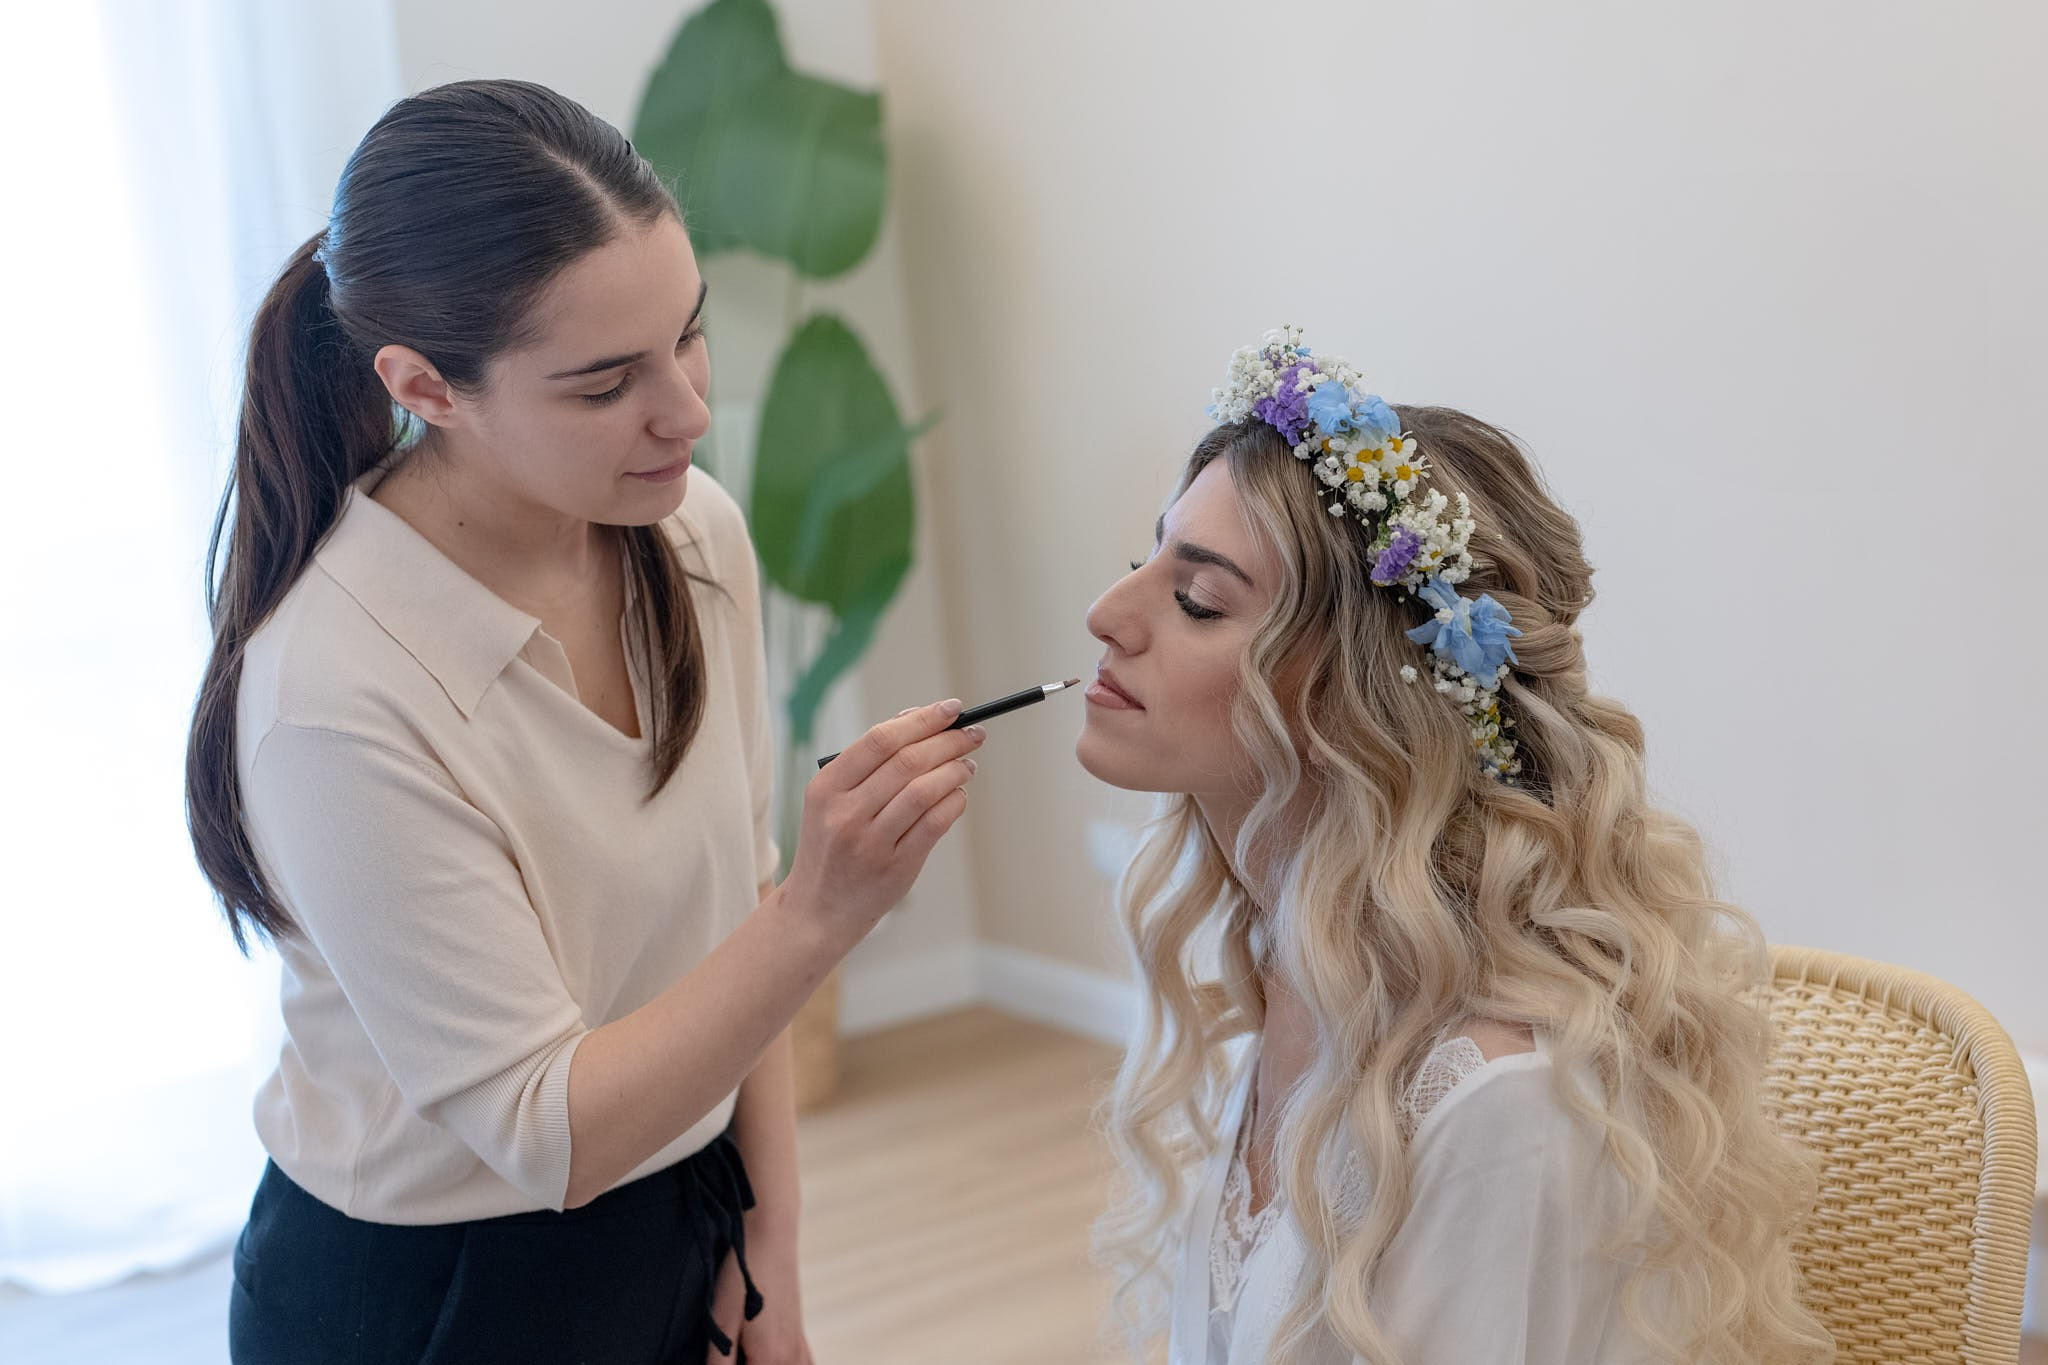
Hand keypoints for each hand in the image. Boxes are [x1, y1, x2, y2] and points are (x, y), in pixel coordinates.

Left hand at [705, 1230, 812, 1364]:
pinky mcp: (799, 1335)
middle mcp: (791, 1359)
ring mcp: (798, 1347)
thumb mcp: (721, 1322)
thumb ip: (718, 1364)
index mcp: (772, 1361)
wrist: (770, 1235)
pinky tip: (771, 1360)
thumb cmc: (743, 1276)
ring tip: (745, 1353)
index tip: (718, 1360)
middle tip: (726, 1355)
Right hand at [778, 698, 983, 951]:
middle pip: (907, 762)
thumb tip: (919, 719)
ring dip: (956, 770)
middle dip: (949, 741)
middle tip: (972, 733)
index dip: (921, 719)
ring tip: (968, 764)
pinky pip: (936, 824)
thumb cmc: (832, 845)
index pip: (880, 740)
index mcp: (825, 788)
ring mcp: (870, 844)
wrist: (818, 910)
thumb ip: (868, 764)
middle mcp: (845, 814)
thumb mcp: (830, 801)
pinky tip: (959, 795)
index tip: (951, 708)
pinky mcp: (896, 868)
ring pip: (925, 791)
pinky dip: (955, 802)